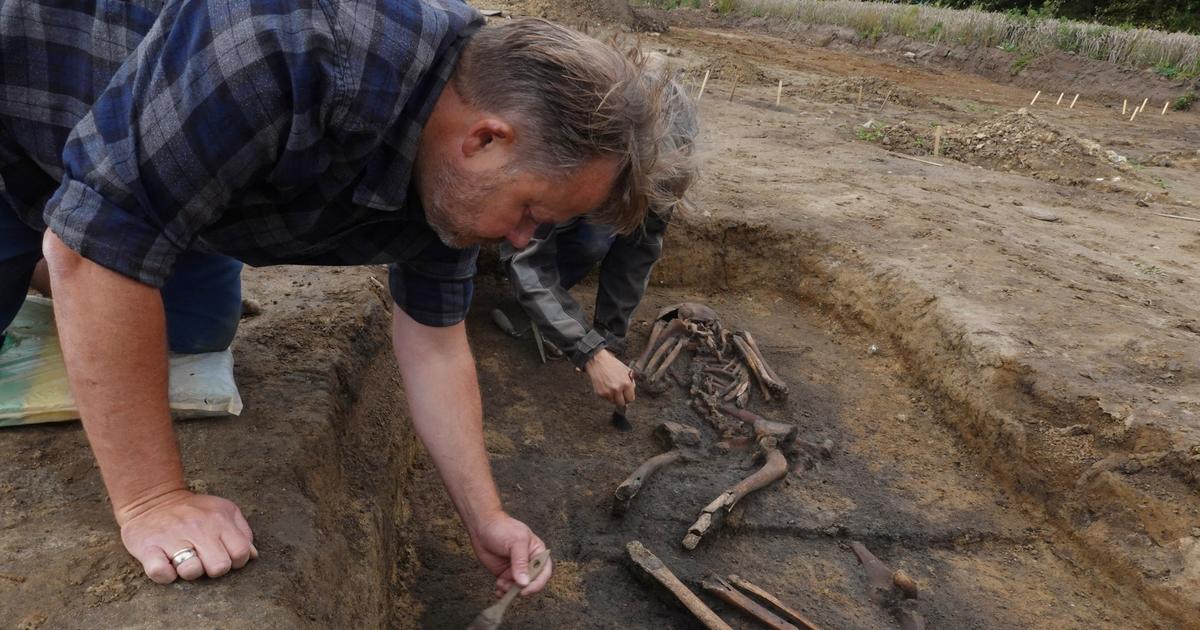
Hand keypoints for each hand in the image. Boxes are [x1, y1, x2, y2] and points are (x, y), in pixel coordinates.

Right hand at [118, 489, 257, 583]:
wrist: (151, 500)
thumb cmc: (193, 511)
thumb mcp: (223, 511)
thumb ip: (242, 532)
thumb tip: (253, 556)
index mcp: (219, 519)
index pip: (241, 552)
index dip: (236, 561)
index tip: (224, 555)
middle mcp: (198, 528)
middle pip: (220, 567)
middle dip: (214, 569)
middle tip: (204, 559)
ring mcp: (172, 538)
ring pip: (192, 571)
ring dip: (189, 572)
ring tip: (184, 560)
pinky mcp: (148, 548)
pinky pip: (161, 573)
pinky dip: (165, 575)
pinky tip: (166, 563)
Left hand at [469, 513, 552, 597]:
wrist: (482, 526)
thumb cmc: (503, 528)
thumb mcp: (516, 542)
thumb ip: (521, 562)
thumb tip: (524, 582)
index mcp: (538, 553)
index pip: (544, 572)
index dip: (537, 583)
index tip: (525, 589)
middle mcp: (529, 563)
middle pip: (532, 583)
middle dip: (521, 588)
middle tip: (510, 588)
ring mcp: (517, 570)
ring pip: (519, 588)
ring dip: (510, 591)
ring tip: (500, 584)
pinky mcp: (505, 574)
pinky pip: (507, 588)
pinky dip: (503, 592)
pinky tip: (498, 590)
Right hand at [584, 349, 634, 405]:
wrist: (598, 362)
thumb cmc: (613, 365)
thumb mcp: (627, 371)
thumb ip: (631, 383)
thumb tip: (631, 394)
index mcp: (626, 383)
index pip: (630, 399)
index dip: (629, 397)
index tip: (626, 395)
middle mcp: (617, 389)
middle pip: (622, 403)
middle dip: (622, 399)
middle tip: (620, 393)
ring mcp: (608, 392)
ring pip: (613, 402)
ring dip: (614, 397)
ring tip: (612, 387)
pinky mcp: (600, 393)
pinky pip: (606, 399)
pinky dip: (607, 395)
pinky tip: (606, 386)